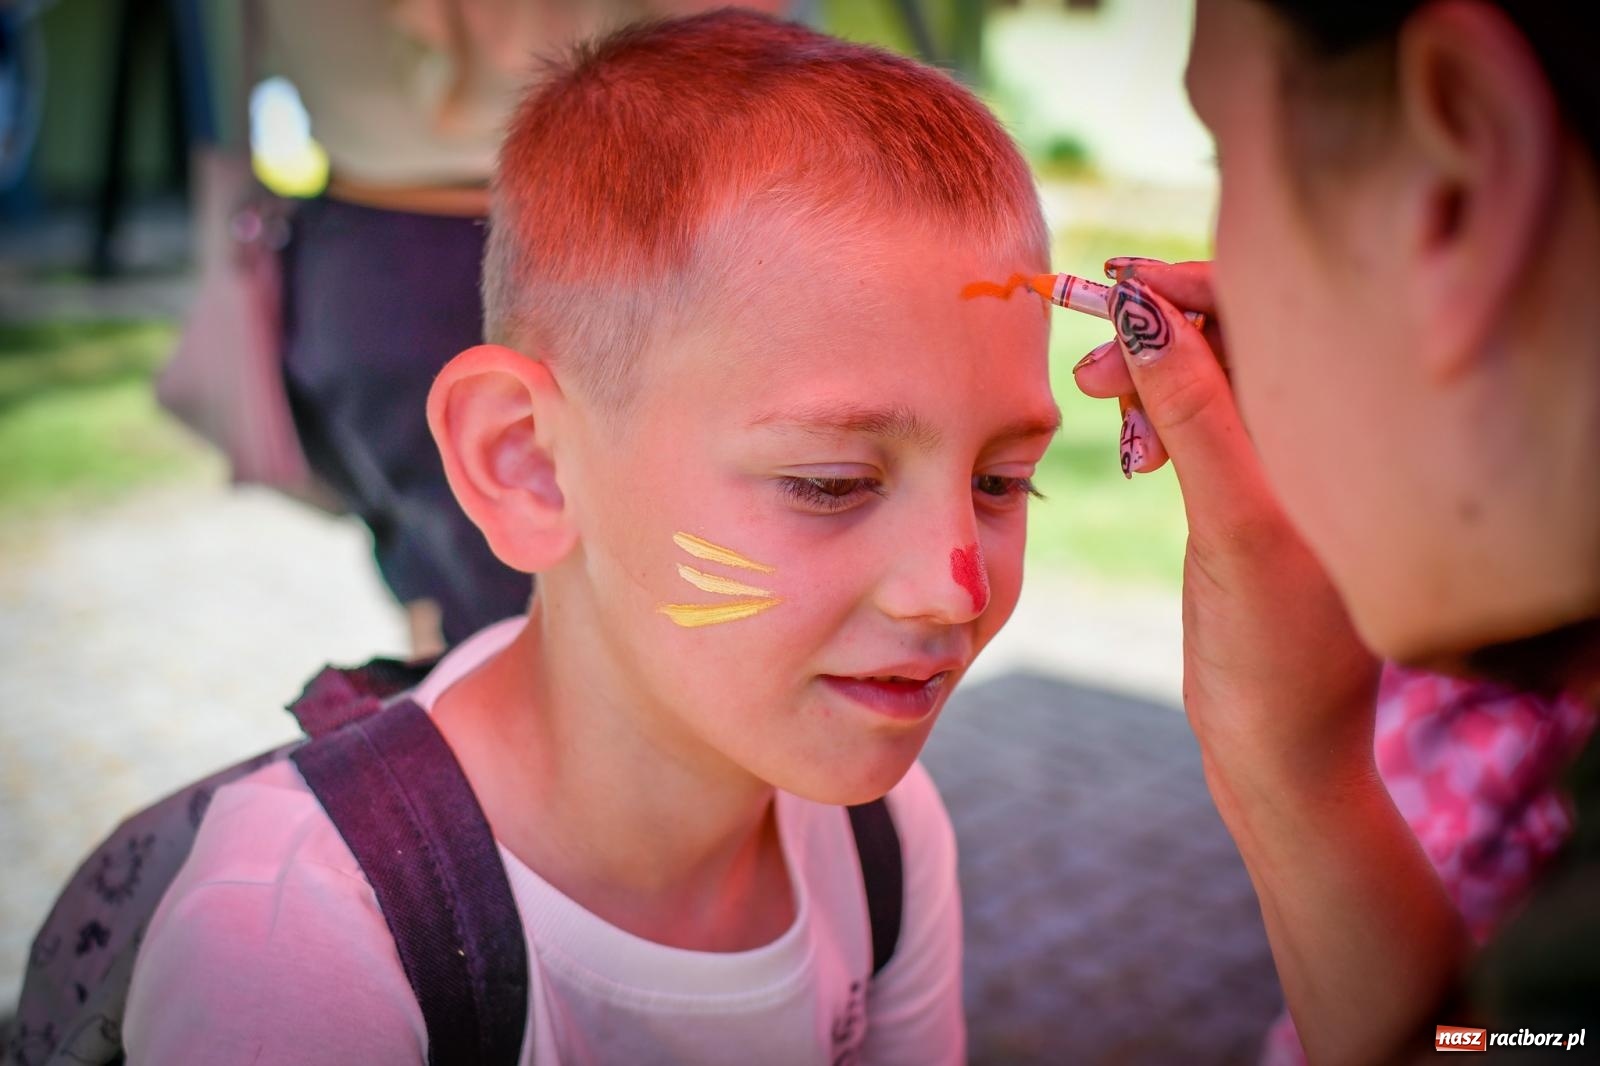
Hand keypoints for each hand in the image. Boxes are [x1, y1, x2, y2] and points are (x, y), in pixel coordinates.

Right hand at [1073, 259, 1379, 785]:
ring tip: (1096, 395)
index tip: (1115, 288)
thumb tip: (1145, 311)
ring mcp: (1278, 467)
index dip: (1193, 288)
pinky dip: (1153, 413)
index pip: (1273, 314)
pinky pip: (1196, 422)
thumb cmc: (1275, 654)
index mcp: (1345, 435)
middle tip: (1092, 367)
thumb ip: (1197, 416)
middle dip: (1158, 329)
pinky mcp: (1242, 497)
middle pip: (1235, 336)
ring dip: (1148, 372)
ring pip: (1206, 377)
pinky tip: (1126, 434)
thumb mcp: (1237, 527)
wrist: (1273, 750)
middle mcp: (1318, 440)